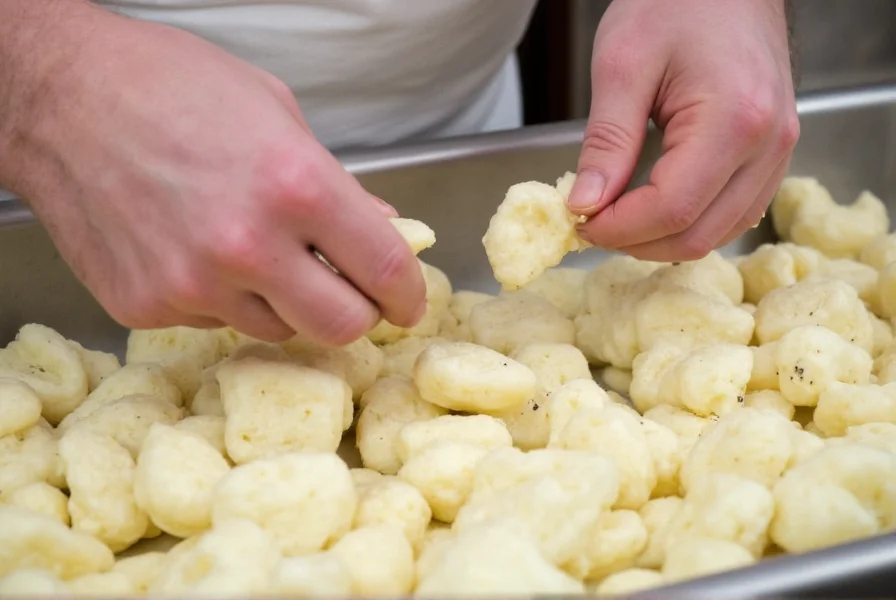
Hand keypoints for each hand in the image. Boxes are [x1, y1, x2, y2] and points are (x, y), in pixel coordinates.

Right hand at [0, 6, 425, 344]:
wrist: (57, 97)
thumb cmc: (170, 87)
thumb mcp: (277, 114)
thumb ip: (338, 185)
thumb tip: (383, 230)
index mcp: (295, 186)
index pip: (385, 269)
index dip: (409, 293)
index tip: (408, 300)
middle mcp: (247, 246)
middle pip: (341, 326)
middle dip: (356, 313)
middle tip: (347, 291)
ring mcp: (193, 285)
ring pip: (278, 329)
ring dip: (286, 302)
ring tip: (257, 251)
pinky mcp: (147, 306)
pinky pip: (215, 322)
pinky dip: (224, 298)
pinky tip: (199, 251)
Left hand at [568, 0, 798, 259]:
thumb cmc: (676, 4)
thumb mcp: (622, 66)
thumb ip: (605, 143)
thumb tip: (585, 205)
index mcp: (735, 120)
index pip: (672, 209)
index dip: (619, 229)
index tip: (580, 223)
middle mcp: (768, 145)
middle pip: (698, 235)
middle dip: (637, 243)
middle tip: (592, 225)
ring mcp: (778, 152)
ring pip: (719, 233)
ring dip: (663, 240)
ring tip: (618, 218)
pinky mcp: (773, 154)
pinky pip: (734, 213)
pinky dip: (690, 223)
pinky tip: (654, 209)